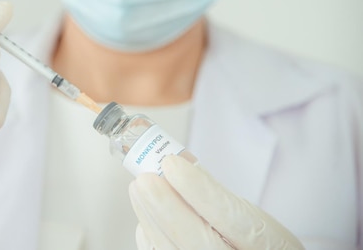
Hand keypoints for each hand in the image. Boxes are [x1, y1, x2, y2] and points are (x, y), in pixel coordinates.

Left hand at [129, 154, 303, 249]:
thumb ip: (217, 195)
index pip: (231, 218)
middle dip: (165, 207)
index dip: (198, 190)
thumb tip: (179, 166)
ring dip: (150, 218)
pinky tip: (145, 215)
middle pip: (197, 242)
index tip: (172, 164)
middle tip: (145, 179)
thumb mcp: (253, 215)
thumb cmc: (258, 243)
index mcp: (266, 243)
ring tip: (139, 188)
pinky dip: (151, 237)